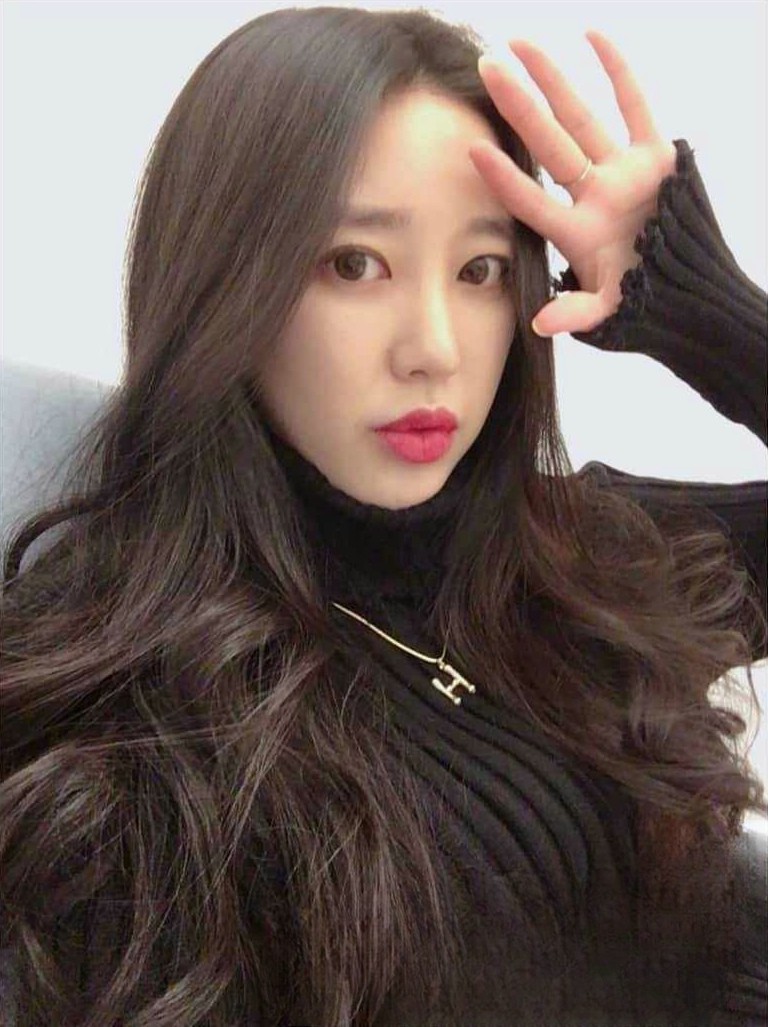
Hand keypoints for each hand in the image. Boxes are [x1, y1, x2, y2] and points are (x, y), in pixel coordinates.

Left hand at [469, 30, 677, 336]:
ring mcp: (622, 174)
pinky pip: (635, 107)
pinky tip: (592, 36)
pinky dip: (619, 72)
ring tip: (520, 45)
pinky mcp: (657, 159)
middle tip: (487, 68)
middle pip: (549, 145)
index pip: (532, 199)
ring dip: (555, 82)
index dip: (504, 178)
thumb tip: (541, 325)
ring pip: (582, 119)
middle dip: (519, 107)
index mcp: (577, 233)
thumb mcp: (610, 313)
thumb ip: (577, 313)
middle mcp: (593, 196)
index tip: (470, 148)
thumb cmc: (646, 305)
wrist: (690, 293)